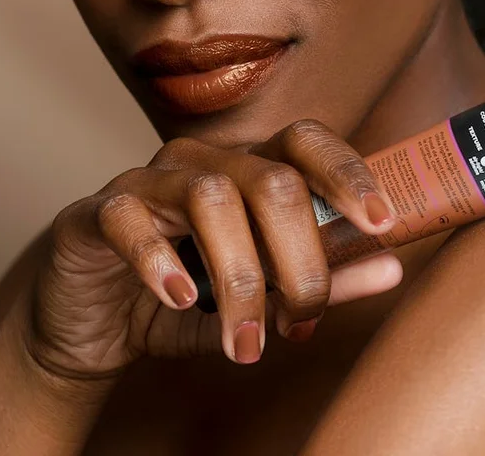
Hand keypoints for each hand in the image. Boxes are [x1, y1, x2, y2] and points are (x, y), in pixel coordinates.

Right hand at [24, 119, 402, 379]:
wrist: (92, 325)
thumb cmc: (184, 298)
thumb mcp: (262, 295)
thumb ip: (322, 277)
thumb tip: (392, 267)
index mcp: (247, 168)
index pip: (306, 142)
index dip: (347, 174)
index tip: (383, 224)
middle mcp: (202, 161)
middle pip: (270, 179)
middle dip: (300, 258)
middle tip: (303, 320)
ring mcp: (147, 181)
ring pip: (211, 199)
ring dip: (240, 279)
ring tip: (247, 342)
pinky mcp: (98, 211)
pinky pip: (131, 220)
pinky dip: (161, 262)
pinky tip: (179, 300)